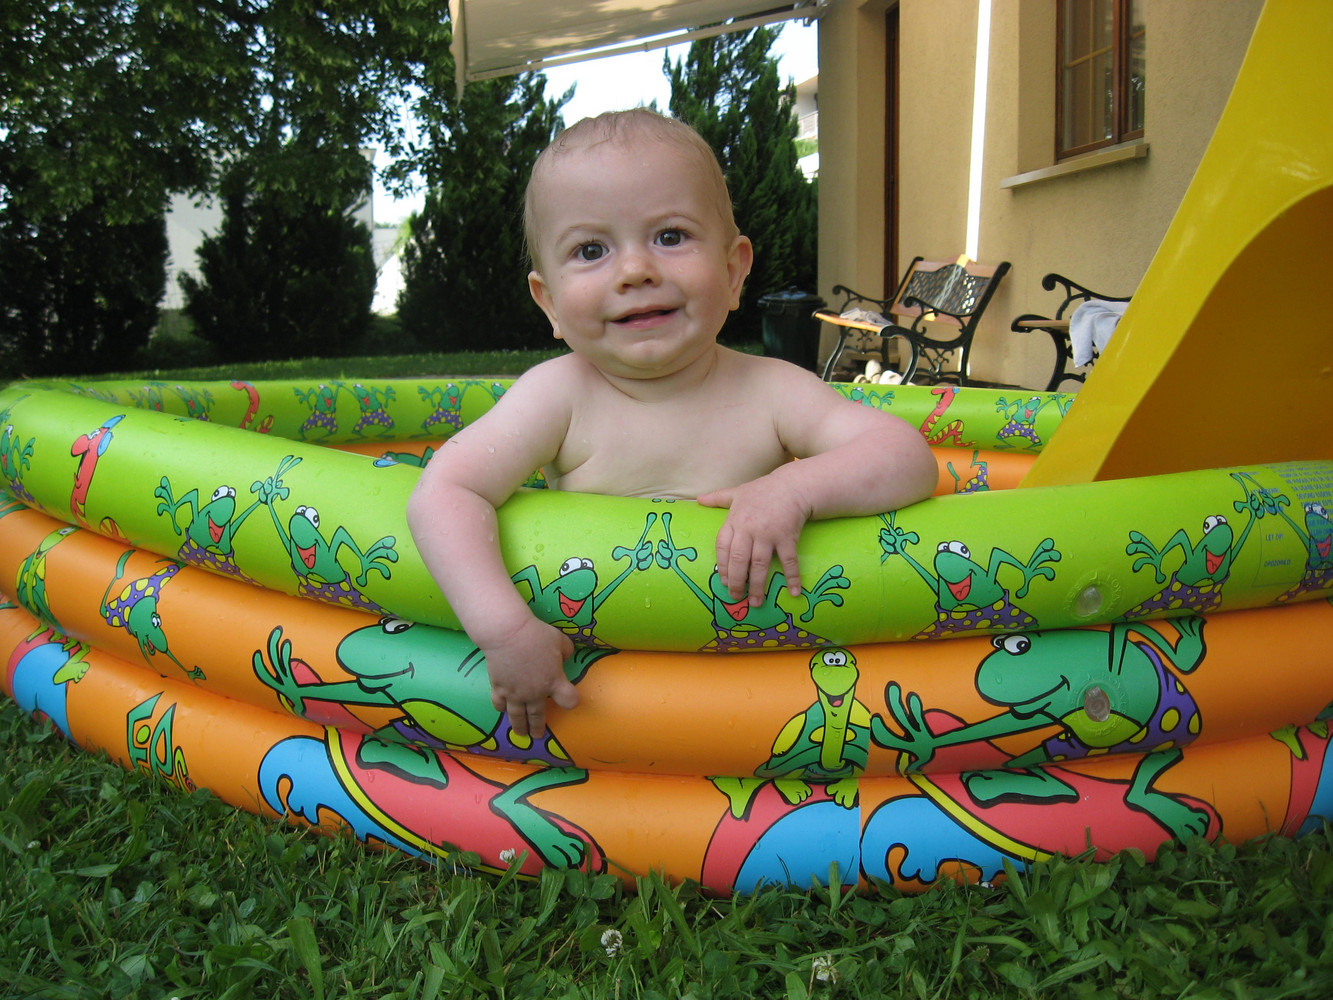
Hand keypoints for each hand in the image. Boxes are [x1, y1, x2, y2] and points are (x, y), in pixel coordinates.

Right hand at [481, 615, 578, 739]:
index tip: (569, 699)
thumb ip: (566, 652)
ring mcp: (516, 694)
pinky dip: (502, 709)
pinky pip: (500, 705)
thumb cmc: (536, 635)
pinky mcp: (499, 689)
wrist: (507, 634)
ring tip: (521, 734)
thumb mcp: (560, 640)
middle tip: (537, 735)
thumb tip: (563, 658)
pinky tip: (503, 710)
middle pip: (538, 717)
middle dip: (538, 727)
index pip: (569, 701)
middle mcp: (535, 693)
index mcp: (554, 682)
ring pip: (518, 717)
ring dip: (520, 727)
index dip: (571, 701)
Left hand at [698, 477, 810, 604]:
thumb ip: (718, 498)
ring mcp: (768, 534)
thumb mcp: (738, 492)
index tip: (723, 582)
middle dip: (736, 582)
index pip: (722, 548)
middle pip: (738, 560)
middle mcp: (748, 529)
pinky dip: (792, 577)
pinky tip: (794, 592)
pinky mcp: (787, 537)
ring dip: (757, 586)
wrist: (792, 486)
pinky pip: (788, 561)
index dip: (722, 567)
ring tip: (755, 603)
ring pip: (759, 564)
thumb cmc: (763, 490)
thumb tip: (698, 499)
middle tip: (735, 597)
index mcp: (734, 520)